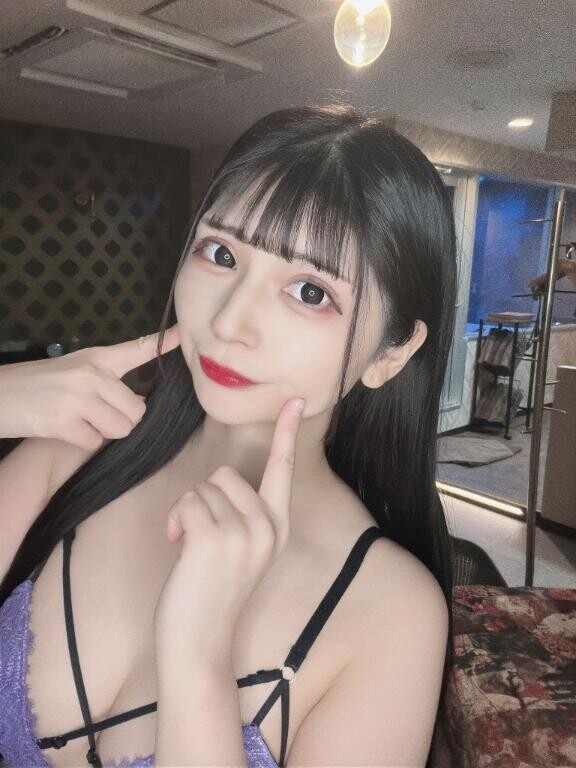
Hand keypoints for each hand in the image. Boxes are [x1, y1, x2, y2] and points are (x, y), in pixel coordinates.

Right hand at [0, 324, 179, 448]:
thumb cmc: (37, 385)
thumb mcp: (74, 371)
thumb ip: (107, 382)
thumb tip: (138, 405)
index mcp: (96, 359)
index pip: (137, 349)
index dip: (164, 342)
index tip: (183, 333)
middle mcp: (90, 375)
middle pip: (136, 411)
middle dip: (122, 420)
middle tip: (97, 416)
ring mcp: (77, 398)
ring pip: (120, 429)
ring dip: (104, 433)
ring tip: (80, 421)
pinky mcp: (62, 422)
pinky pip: (94, 442)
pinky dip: (82, 442)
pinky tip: (65, 430)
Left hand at [153, 396, 306, 657]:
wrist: (199, 643)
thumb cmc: (212, 594)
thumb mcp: (241, 552)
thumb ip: (244, 516)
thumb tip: (222, 482)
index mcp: (278, 527)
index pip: (283, 469)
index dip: (286, 431)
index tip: (295, 399)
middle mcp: (269, 526)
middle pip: (226, 474)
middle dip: (204, 498)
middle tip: (201, 535)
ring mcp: (245, 532)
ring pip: (203, 487)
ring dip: (187, 511)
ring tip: (191, 546)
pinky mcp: (216, 538)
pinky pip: (188, 502)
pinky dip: (176, 520)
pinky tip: (178, 546)